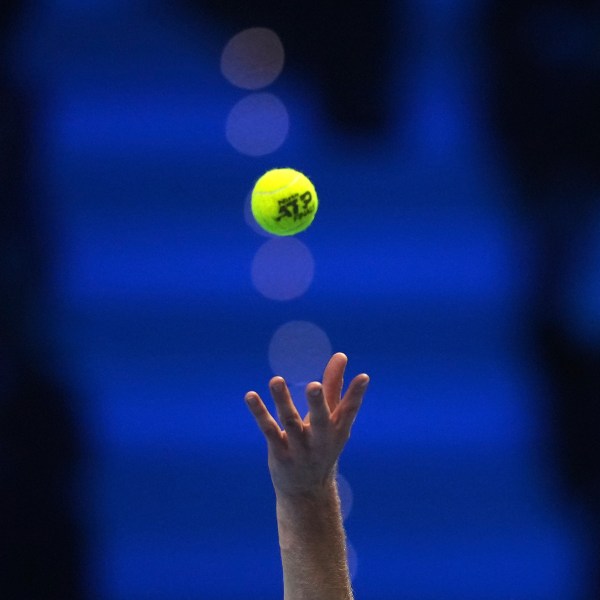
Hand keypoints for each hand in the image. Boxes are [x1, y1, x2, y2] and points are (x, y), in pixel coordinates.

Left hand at [245, 353, 368, 497]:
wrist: (307, 493)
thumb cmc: (322, 446)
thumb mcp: (332, 420)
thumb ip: (334, 386)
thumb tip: (341, 355)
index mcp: (338, 431)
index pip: (349, 411)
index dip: (357, 394)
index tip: (363, 376)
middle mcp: (321, 440)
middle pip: (320, 420)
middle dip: (317, 403)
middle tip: (314, 385)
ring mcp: (299, 449)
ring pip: (290, 422)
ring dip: (283, 401)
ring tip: (275, 380)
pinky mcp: (279, 453)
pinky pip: (268, 430)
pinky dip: (259, 413)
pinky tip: (251, 396)